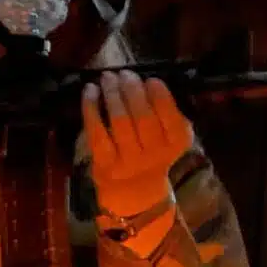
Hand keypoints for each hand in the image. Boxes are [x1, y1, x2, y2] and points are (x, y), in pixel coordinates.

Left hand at [83, 70, 194, 220]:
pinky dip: (91, 107)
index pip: (170, 116)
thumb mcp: (170, 138)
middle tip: (124, 73)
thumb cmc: (153, 155)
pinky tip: (90, 91)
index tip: (150, 80)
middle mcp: (154, 155)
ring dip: (112, 93)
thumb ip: (167, 114)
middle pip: (143, 116)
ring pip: (119, 121)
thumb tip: (144, 80)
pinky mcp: (105, 164)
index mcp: (176, 144)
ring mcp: (128, 161)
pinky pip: (97, 131)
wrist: (135, 193)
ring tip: (107, 78)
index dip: (160, 95)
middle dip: (131, 89)